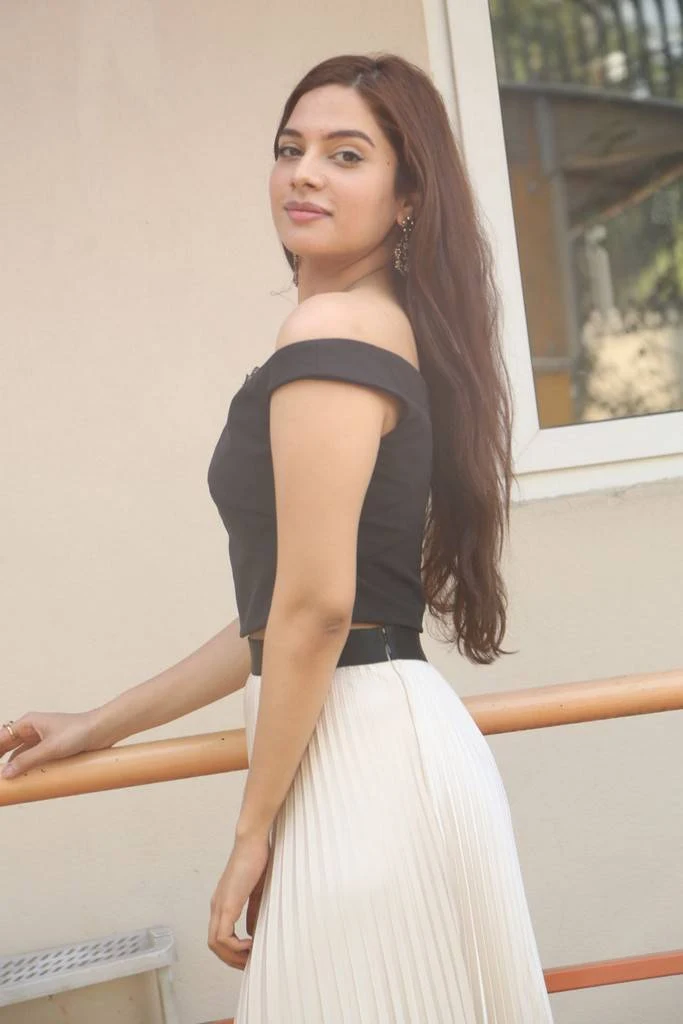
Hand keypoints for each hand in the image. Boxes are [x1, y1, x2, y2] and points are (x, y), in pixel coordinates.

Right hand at [0, 711, 105, 779]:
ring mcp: (42, 739)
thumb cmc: (78, 731)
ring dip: (14, 766)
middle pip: (9, 746)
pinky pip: (34, 759)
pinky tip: (24, 778)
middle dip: (2, 759)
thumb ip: (27, 760)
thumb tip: (7, 773)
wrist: (102, 730)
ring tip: (8, 780)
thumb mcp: (50, 748)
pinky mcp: (52, 748)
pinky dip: (27, 767)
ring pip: (21, 754)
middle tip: (0, 776)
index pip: (2, 737)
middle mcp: (33, 729)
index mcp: (29, 723)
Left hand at [208, 832, 270, 969]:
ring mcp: (220, 905)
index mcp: (223, 903)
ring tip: (252, 956)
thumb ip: (253, 911)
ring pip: (215, 944)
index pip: (219, 937)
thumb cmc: (257, 860)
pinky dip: (235, 946)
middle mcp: (217, 906)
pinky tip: (251, 943)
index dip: (232, 951)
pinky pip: (222, 936)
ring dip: (233, 956)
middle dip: (231, 959)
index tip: (250, 955)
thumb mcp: (256, 891)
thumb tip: (252, 931)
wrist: (252, 840)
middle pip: (214, 945)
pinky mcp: (227, 903)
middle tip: (250, 963)